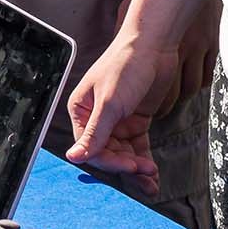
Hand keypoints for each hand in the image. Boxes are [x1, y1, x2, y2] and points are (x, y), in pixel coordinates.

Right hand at [67, 33, 190, 198]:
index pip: (91, 147)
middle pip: (108, 154)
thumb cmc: (126, 65)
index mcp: (81, 111)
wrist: (154, 45)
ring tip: (152, 183)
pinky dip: (145, 160)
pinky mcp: (135, 121)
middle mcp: (97, 119)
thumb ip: (94, 134)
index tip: (131, 166)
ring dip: (137, 170)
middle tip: (146, 176)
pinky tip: (153, 174)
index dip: (110, 161)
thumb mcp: (110, 103)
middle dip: (127, 168)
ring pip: (123, 154)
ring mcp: (117, 121)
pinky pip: (137, 147)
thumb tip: (73, 157)